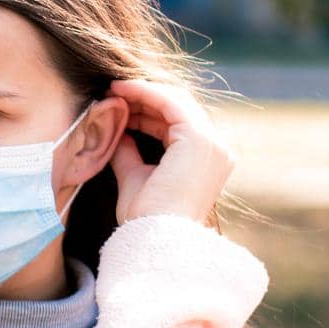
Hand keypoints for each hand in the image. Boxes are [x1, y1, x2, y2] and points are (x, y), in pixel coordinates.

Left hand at [106, 78, 236, 225]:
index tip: (117, 103)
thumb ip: (129, 153)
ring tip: (114, 88)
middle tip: (113, 90)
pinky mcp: (200, 140)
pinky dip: (147, 93)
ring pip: (177, 102)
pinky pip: (171, 104)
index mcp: (204, 160)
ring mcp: (212, 144)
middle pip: (179, 109)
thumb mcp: (134, 178)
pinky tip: (122, 90)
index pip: (176, 124)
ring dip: (144, 91)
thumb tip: (118, 131)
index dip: (146, 111)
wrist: (154, 239)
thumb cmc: (144, 219)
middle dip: (145, 97)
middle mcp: (215, 149)